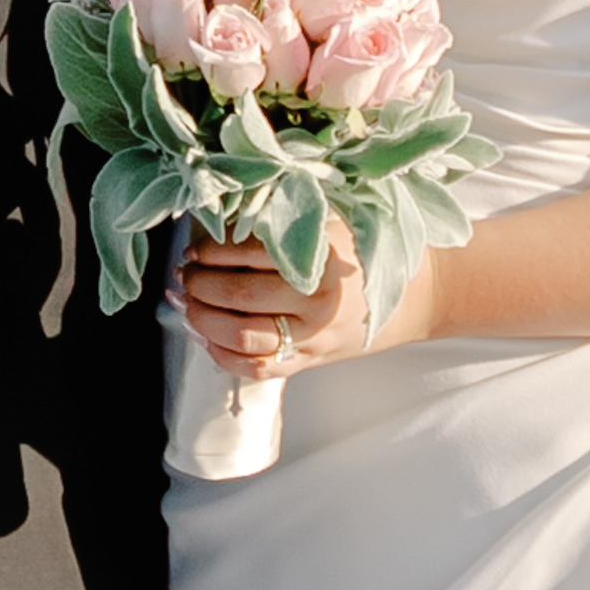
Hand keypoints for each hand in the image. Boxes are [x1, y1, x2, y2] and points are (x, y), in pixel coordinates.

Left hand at [173, 223, 384, 377]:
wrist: (404, 299)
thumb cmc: (357, 255)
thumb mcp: (328, 224)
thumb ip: (281, 222)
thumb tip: (219, 222)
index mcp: (321, 259)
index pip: (251, 253)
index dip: (212, 251)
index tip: (194, 248)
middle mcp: (317, 301)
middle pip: (240, 295)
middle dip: (201, 283)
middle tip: (185, 273)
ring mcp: (312, 337)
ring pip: (241, 336)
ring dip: (203, 319)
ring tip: (188, 303)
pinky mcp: (307, 361)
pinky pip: (255, 368)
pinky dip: (222, 354)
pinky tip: (205, 335)